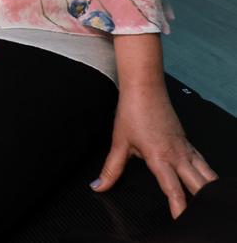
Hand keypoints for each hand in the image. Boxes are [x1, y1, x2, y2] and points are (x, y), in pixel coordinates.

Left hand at [91, 85, 218, 217]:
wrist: (144, 86)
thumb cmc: (133, 110)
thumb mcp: (119, 142)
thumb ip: (111, 169)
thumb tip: (99, 186)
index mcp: (160, 158)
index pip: (174, 191)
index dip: (179, 209)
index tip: (182, 222)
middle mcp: (177, 155)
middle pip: (199, 184)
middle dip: (203, 202)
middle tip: (200, 217)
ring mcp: (184, 147)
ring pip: (206, 173)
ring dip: (208, 187)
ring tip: (209, 203)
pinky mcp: (186, 141)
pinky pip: (202, 161)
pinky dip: (206, 174)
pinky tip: (205, 181)